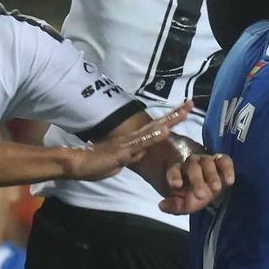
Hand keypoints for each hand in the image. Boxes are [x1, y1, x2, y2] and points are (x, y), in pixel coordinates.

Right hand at [63, 103, 186, 180]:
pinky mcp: (123, 151)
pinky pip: (141, 143)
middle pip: (158, 124)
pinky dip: (154, 137)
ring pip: (152, 130)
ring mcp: (128, 143)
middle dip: (175, 115)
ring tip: (184, 113)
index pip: (156, 128)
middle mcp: (133, 138)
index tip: (185, 110)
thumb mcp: (118, 162)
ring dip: (169, 121)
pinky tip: (164, 131)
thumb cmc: (95, 165)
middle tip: (191, 104)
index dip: (171, 119)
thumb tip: (138, 152)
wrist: (77, 164)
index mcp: (133, 141)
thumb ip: (130, 156)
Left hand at [160, 150, 234, 215]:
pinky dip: (227, 169)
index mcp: (179, 171)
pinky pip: (224, 161)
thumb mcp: (184, 204)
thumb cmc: (195, 196)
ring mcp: (207, 160)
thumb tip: (161, 206)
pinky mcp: (221, 160)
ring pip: (208, 163)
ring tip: (216, 189)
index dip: (174, 176)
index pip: (174, 170)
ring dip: (212, 176)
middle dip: (197, 180)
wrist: (211, 189)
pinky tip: (229, 181)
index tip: (176, 185)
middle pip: (192, 167)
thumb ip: (174, 206)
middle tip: (201, 194)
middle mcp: (192, 163)